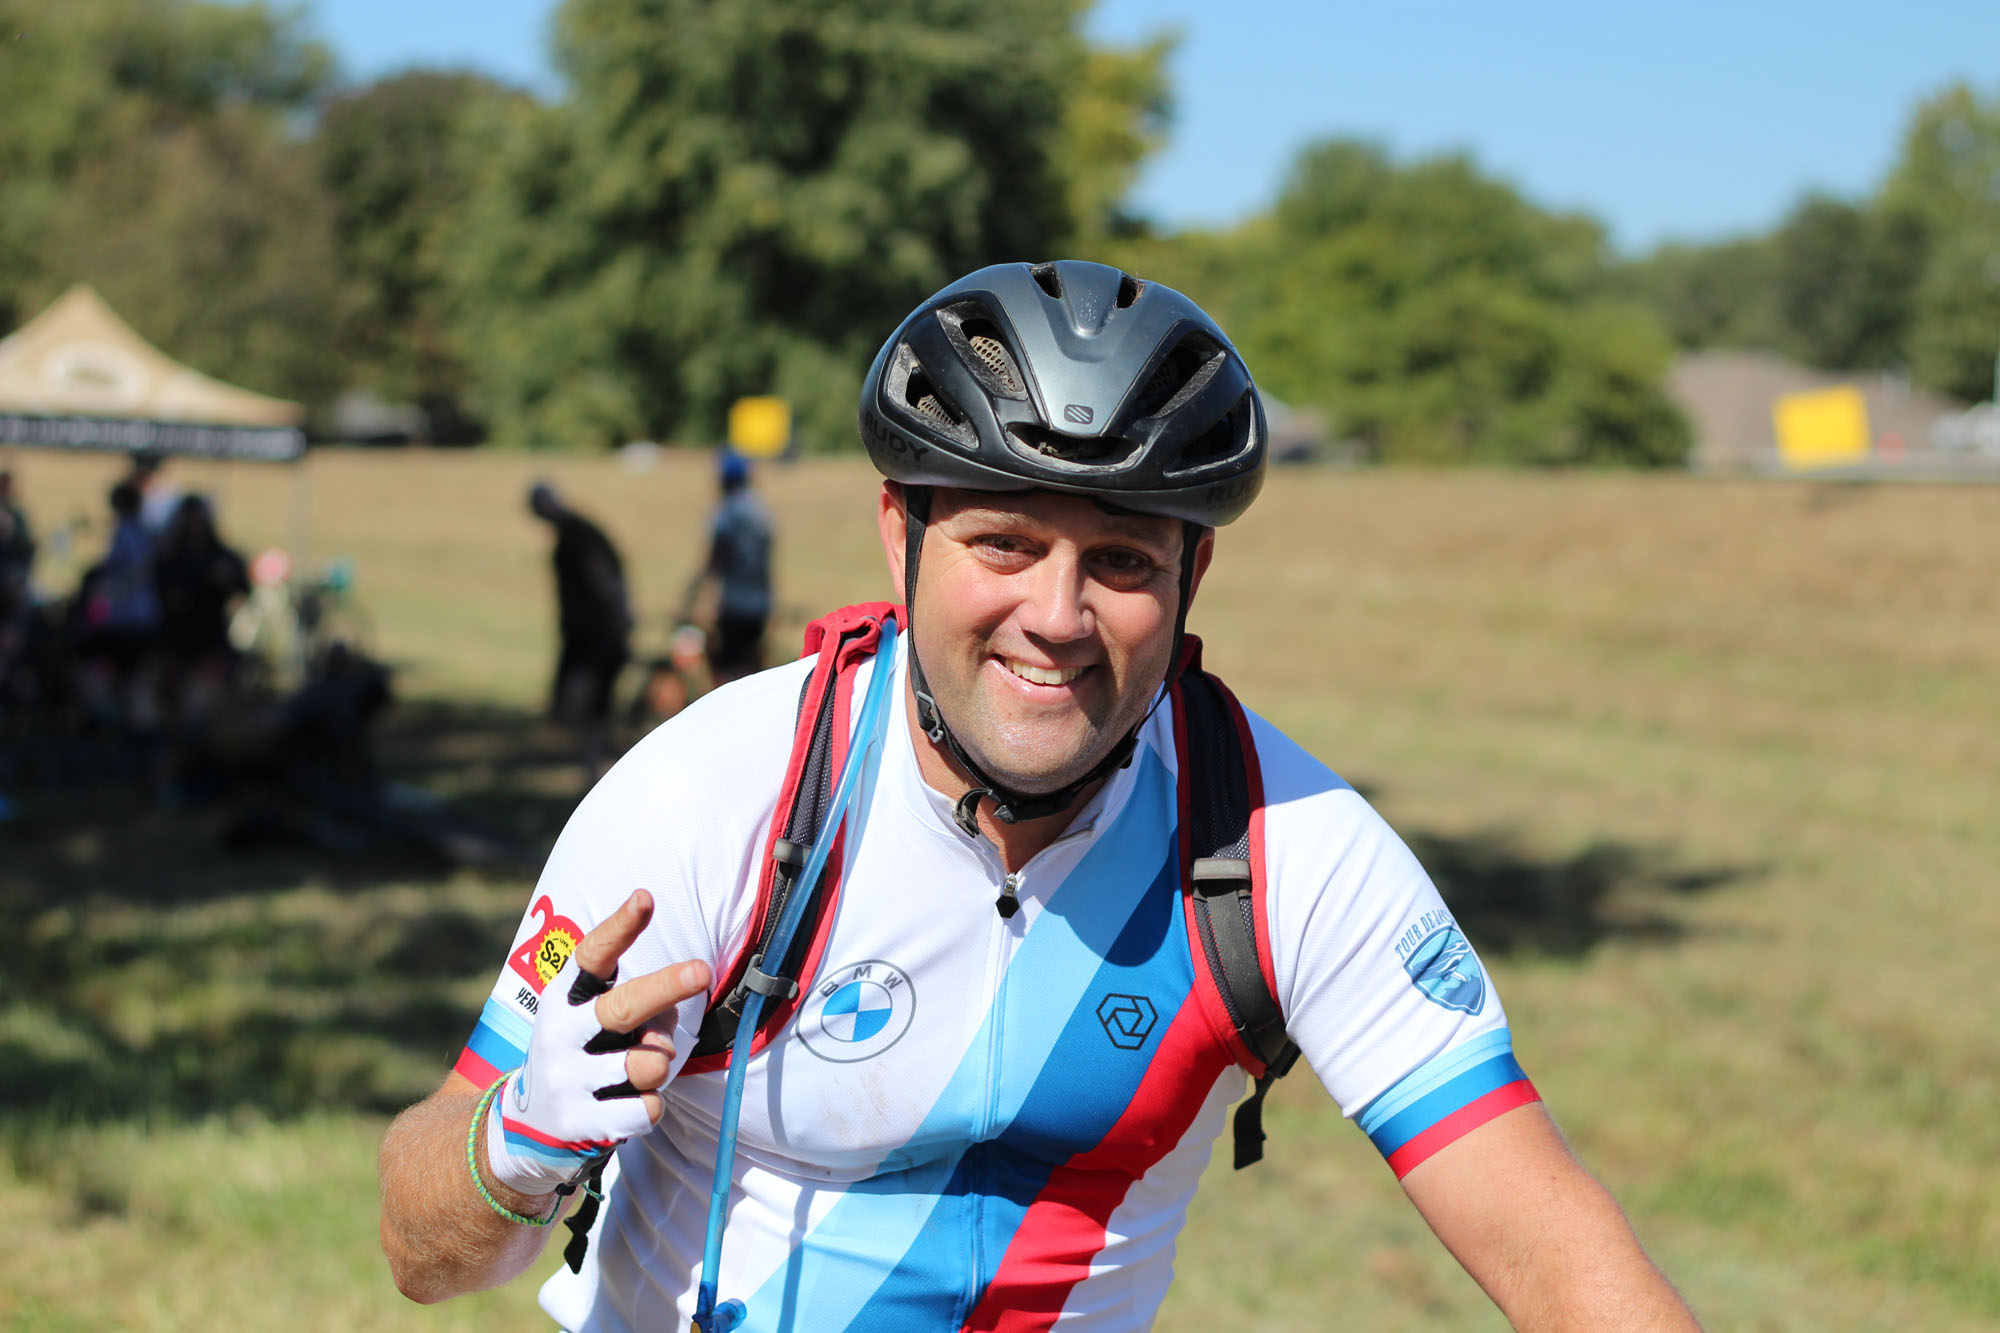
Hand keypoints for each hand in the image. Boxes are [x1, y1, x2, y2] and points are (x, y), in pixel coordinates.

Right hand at [484, 890, 712, 1194]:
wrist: (528, 1129)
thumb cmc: (583, 1058)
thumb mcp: (597, 1026)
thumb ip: (637, 1014)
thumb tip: (665, 1028)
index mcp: (564, 999)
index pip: (592, 955)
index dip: (620, 927)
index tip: (645, 898)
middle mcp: (559, 1033)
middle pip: (623, 1006)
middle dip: (665, 987)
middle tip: (702, 970)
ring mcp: (565, 1079)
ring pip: (650, 1063)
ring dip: (659, 1067)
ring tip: (632, 1076)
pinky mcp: (578, 1122)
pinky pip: (647, 1109)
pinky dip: (649, 1109)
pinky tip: (622, 1109)